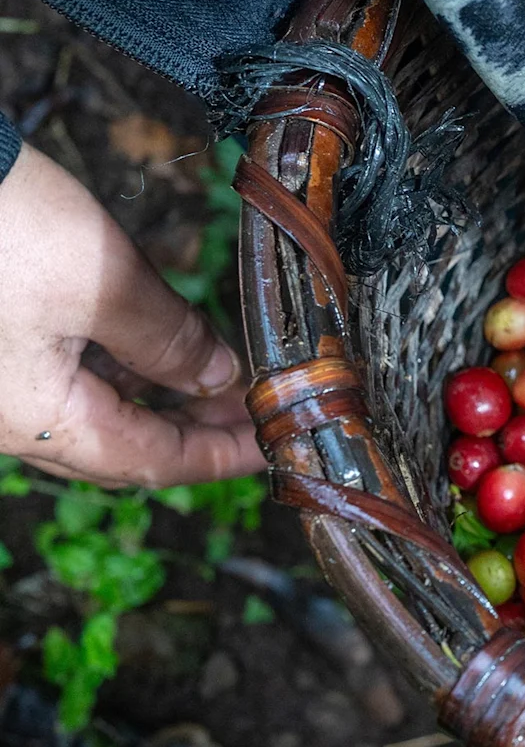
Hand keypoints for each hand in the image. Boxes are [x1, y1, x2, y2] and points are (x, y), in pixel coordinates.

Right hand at [0, 145, 264, 485]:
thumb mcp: (105, 283)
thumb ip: (169, 341)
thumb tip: (216, 377)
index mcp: (36, 420)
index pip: (148, 462)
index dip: (219, 458)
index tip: (275, 447)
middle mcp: (7, 417)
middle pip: (119, 446)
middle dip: (195, 430)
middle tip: (261, 410)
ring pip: (91, 412)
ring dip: (160, 398)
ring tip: (224, 375)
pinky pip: (62, 378)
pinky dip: (119, 369)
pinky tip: (160, 346)